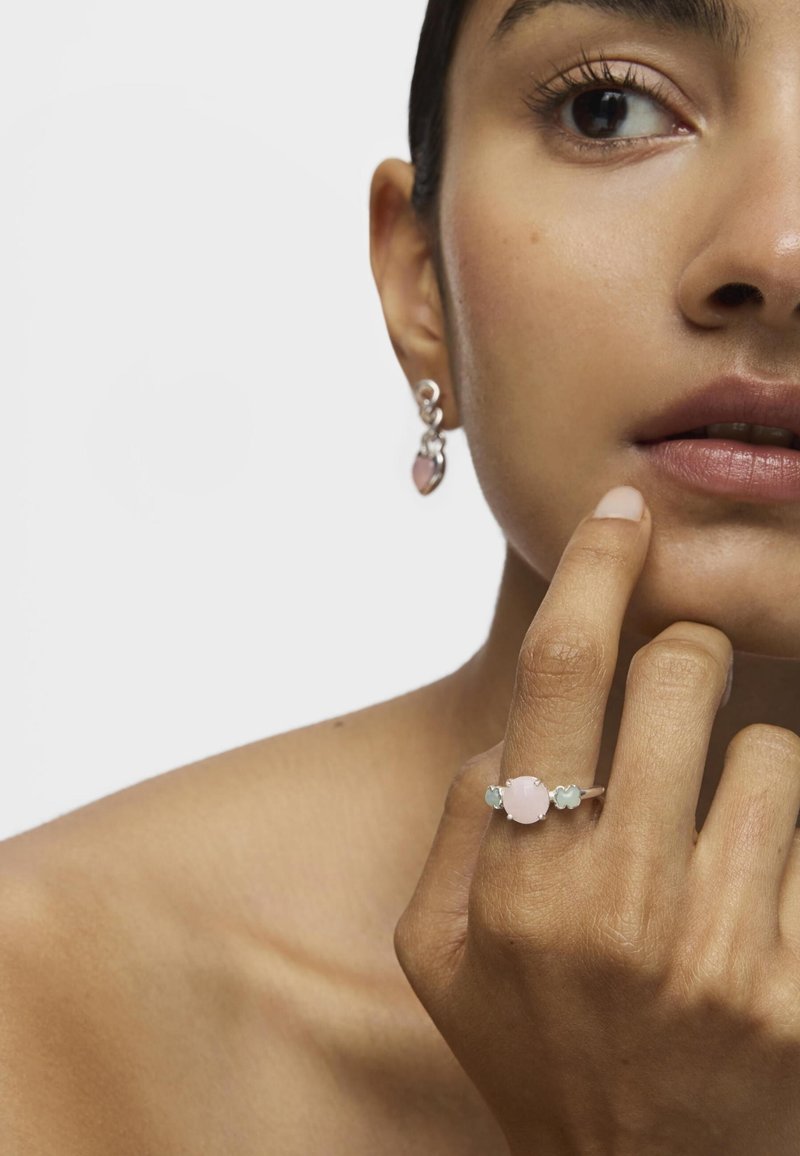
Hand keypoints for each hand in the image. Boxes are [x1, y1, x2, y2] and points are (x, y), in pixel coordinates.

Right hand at [394, 487, 799, 1155]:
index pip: (559, 680)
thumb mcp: (438, 950)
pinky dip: (786, 836)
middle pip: (680, 679)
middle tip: (674, 688)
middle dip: (684, 656)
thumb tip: (514, 723)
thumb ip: (456, 819)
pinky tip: (751, 887)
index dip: (593, 574)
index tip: (622, 513)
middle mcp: (621, 903)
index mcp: (520, 883)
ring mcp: (725, 948)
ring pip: (775, 752)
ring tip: (717, 826)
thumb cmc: (532, 1051)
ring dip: (748, 762)